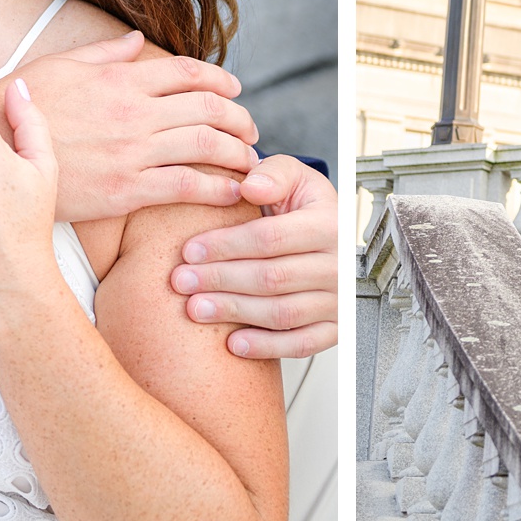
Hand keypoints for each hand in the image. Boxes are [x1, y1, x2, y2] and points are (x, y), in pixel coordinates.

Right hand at [16, 35, 257, 219]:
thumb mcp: (60, 65)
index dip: (221, 80)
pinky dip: (217, 188)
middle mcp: (135, 112)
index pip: (189, 73)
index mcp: (122, 79)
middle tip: (250, 130)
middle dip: (240, 118)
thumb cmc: (21, 106)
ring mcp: (132, 151)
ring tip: (249, 160)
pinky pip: (185, 186)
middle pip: (209, 107)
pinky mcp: (126, 189)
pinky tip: (232, 191)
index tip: (235, 90)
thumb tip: (138, 40)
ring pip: (206, 145)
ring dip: (238, 152)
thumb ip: (106, 54)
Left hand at [173, 156, 338, 357]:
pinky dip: (266, 347)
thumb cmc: (304, 206)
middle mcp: (338, 265)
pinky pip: (301, 344)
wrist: (331, 236)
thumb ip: (271, 173)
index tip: (189, 250)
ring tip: (196, 308)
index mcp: (329, 224)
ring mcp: (338, 300)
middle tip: (181, 282)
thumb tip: (249, 186)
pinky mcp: (335, 328)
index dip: (225, 246)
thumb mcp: (293, 176)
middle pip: (271, 278)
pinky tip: (234, 343)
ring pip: (281, 313)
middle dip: (219, 280)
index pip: (270, 238)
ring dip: (233, 312)